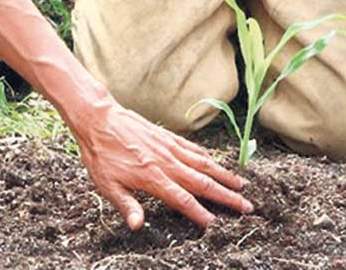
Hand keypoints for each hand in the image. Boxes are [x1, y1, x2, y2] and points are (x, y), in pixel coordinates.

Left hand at [71, 101, 251, 229]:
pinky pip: (192, 148)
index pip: (183, 200)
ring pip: (203, 164)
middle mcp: (167, 163)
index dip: (200, 213)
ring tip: (241, 185)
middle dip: (226, 196)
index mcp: (153, 178)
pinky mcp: (167, 136)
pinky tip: (215, 163)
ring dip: (224, 176)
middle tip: (247, 207)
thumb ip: (126, 205)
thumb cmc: (100, 154)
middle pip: (202, 183)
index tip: (216, 224)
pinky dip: (207, 157)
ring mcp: (169, 148)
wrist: (98, 119)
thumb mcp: (107, 184)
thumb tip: (137, 226)